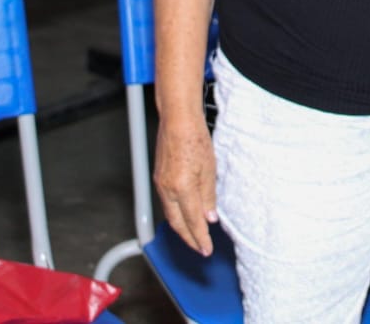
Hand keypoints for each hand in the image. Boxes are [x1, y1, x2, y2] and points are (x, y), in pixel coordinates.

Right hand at [153, 118, 218, 255]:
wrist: (177, 120)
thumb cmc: (195, 139)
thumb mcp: (209, 169)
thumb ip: (208, 197)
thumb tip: (210, 218)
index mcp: (182, 188)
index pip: (193, 221)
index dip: (201, 237)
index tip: (207, 249)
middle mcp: (168, 189)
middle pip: (177, 223)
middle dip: (189, 238)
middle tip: (200, 248)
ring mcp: (161, 184)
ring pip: (170, 214)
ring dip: (182, 228)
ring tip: (193, 237)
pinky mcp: (159, 178)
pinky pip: (167, 204)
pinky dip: (176, 215)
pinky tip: (183, 216)